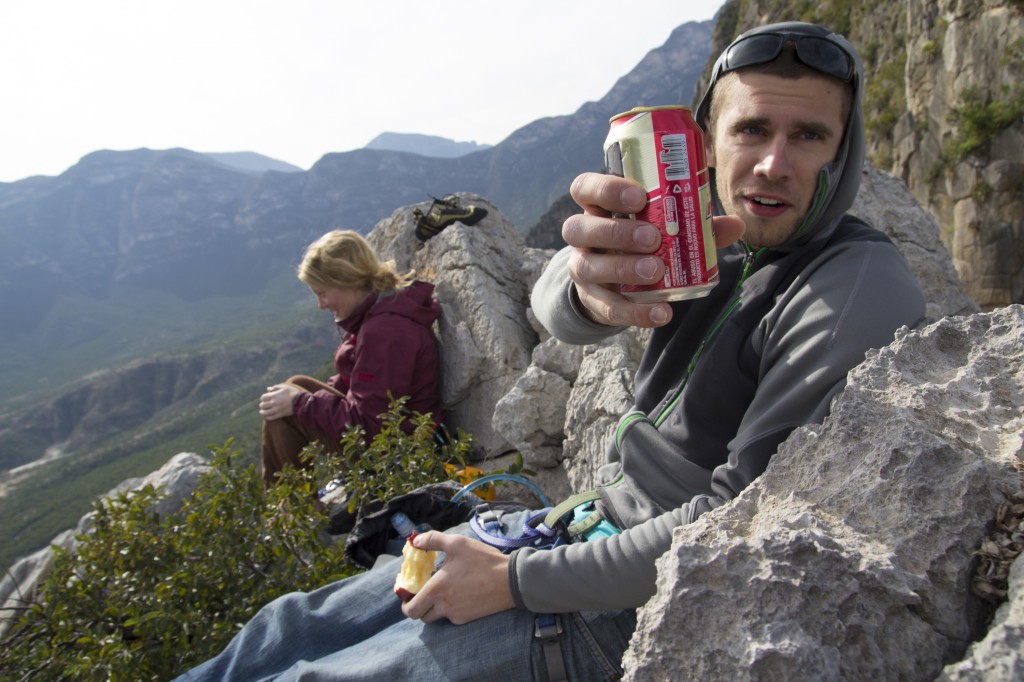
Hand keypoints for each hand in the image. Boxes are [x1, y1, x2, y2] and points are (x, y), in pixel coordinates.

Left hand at [258, 383, 300, 419]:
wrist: (300, 401)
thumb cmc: (292, 392)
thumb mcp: (284, 387)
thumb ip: (275, 387)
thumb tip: (268, 389)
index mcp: (274, 395)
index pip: (263, 397)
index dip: (263, 397)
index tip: (265, 398)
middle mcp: (274, 403)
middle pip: (262, 405)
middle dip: (262, 404)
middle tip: (263, 405)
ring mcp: (276, 410)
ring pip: (265, 412)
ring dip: (262, 412)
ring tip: (262, 411)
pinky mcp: (280, 415)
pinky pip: (270, 418)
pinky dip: (267, 417)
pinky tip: (267, 415)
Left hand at [400, 531, 514, 624]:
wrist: (511, 580)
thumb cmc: (482, 561)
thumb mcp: (457, 543)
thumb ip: (433, 540)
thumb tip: (415, 541)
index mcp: (436, 590)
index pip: (411, 609)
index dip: (406, 604)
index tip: (408, 594)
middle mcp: (444, 606)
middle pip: (422, 616)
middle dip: (419, 606)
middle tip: (423, 592)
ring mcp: (457, 615)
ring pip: (437, 616)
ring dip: (435, 607)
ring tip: (443, 590)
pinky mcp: (469, 618)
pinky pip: (453, 616)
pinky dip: (451, 607)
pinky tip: (460, 592)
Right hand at [564, 172, 744, 327]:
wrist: (614, 287)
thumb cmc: (640, 244)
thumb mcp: (661, 227)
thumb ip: (694, 224)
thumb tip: (736, 225)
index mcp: (598, 208)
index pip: (585, 188)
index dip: (606, 190)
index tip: (639, 198)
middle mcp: (583, 236)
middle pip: (579, 227)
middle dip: (617, 231)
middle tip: (653, 237)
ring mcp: (583, 268)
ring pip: (586, 267)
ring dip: (622, 268)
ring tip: (656, 270)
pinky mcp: (592, 300)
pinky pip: (607, 307)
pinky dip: (635, 311)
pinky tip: (661, 312)